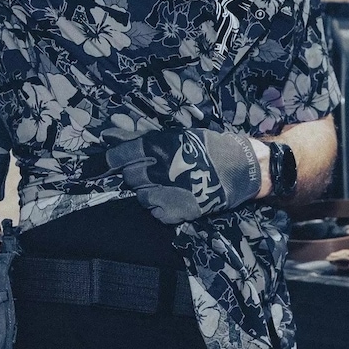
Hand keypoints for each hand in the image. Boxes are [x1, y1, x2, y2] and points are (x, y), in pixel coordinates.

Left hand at [107, 128, 262, 223]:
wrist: (241, 169)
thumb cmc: (210, 147)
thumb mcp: (178, 136)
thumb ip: (144, 140)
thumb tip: (108, 136)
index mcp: (158, 147)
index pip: (120, 156)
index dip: (112, 160)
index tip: (112, 164)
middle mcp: (158, 170)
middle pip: (131, 177)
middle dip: (139, 175)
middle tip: (156, 172)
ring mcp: (166, 193)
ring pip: (142, 196)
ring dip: (151, 191)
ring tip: (169, 185)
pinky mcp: (175, 212)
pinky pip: (155, 212)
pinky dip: (161, 207)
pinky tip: (176, 198)